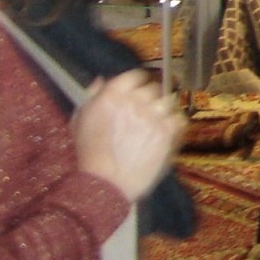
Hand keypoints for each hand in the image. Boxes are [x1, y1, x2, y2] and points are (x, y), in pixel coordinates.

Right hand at [73, 69, 184, 201]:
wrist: (104, 184)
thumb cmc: (88, 155)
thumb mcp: (80, 120)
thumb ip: (92, 96)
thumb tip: (102, 79)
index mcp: (112, 94)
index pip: (135, 75)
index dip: (137, 84)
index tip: (137, 94)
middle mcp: (135, 99)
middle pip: (153, 87)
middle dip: (150, 99)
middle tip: (145, 114)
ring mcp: (154, 114)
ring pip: (168, 101)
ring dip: (163, 111)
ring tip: (155, 125)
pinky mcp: (168, 130)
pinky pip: (180, 118)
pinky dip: (175, 125)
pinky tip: (166, 134)